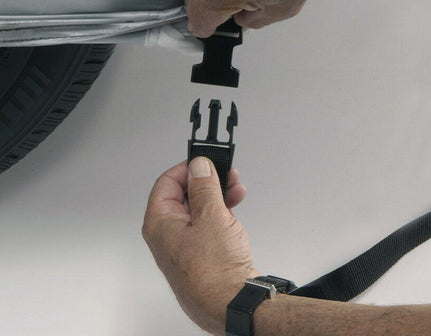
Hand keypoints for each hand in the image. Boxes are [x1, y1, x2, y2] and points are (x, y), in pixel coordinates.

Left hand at [142, 158, 259, 335]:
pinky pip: (206, 225)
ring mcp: (184, 245)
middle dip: (207, 181)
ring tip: (236, 189)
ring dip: (217, 195)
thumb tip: (198, 166)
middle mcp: (168, 234)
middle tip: (225, 174)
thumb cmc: (214, 271)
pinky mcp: (201, 254)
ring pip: (198, 209)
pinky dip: (220, 213)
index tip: (205, 161)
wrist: (232, 305)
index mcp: (160, 223)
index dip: (187, 168)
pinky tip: (234, 208)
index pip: (166, 182)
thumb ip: (204, 186)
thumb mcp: (211, 215)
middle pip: (184, 195)